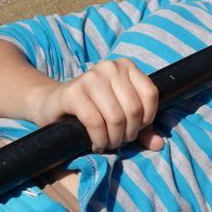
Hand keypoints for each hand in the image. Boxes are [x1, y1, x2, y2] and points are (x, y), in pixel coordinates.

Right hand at [34, 58, 163, 152]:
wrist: (52, 104)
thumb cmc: (92, 109)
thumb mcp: (121, 114)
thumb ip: (142, 127)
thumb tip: (159, 145)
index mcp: (127, 66)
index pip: (150, 94)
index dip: (147, 118)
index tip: (136, 130)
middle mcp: (110, 67)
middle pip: (133, 108)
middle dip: (129, 133)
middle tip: (119, 141)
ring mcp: (91, 77)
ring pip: (116, 117)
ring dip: (114, 139)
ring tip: (108, 144)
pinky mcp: (73, 92)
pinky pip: (95, 122)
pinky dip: (99, 139)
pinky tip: (96, 144)